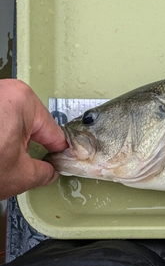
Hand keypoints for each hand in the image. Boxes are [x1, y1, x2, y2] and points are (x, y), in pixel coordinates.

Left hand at [0, 79, 67, 199]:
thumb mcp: (21, 176)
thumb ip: (45, 172)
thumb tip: (48, 171)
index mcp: (22, 100)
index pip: (52, 132)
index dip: (56, 152)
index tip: (58, 160)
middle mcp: (2, 90)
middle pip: (29, 122)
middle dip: (27, 143)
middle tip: (18, 161)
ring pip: (9, 120)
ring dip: (7, 138)